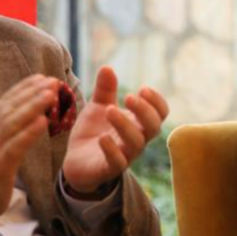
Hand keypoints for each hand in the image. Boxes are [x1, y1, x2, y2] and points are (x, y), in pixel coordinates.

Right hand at [0, 75, 58, 232]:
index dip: (23, 88)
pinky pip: (15, 146)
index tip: (41, 77)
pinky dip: (29, 132)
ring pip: (13, 122)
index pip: (7, 103)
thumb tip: (29, 118)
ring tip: (50, 94)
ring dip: (33, 106)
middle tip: (52, 80)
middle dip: (32, 92)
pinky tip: (44, 122)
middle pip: (11, 108)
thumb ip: (9, 132)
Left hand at [62, 66, 168, 194]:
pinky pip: (117, 161)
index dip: (156, 101)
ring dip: (125, 125)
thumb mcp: (98, 107)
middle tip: (129, 96)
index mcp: (139, 123)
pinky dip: (112, 149)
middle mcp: (137, 139)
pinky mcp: (108, 168)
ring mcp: (125, 155)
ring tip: (109, 110)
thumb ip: (104, 90)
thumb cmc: (94, 132)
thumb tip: (107, 67)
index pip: (160, 113)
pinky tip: (102, 137)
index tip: (142, 88)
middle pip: (154, 127)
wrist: (76, 162)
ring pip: (136, 143)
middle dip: (144, 111)